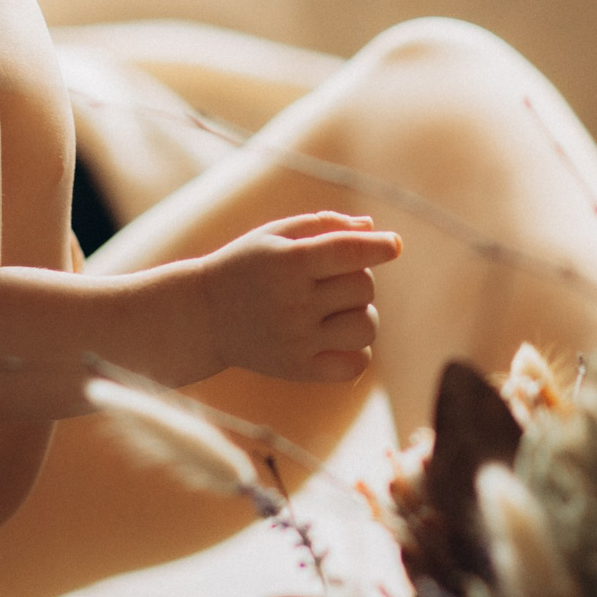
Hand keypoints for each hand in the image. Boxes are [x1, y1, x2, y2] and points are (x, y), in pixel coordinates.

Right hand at [196, 212, 402, 383]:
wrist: (202, 317)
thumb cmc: (245, 266)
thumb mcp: (275, 234)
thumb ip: (324, 225)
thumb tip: (373, 228)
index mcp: (288, 263)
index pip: (350, 252)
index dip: (380, 246)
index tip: (393, 244)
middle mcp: (294, 303)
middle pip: (363, 286)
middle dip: (357, 276)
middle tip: (329, 278)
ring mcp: (297, 341)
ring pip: (366, 325)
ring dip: (360, 312)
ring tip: (335, 307)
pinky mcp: (299, 370)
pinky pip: (355, 364)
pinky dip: (357, 350)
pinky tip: (337, 336)